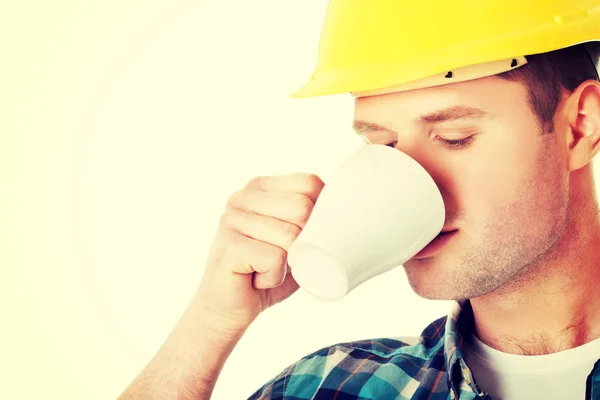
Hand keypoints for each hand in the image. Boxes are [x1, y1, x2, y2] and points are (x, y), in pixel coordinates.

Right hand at [196, 173, 324, 339]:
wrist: (227, 308)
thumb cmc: (265, 271)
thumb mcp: (293, 238)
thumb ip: (310, 218)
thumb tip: (343, 210)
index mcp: (259, 187)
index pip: (309, 183)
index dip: (319, 214)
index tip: (302, 237)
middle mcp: (241, 197)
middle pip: (302, 208)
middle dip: (304, 241)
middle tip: (282, 257)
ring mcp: (231, 220)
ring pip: (290, 237)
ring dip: (287, 264)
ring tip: (265, 268)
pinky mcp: (229, 246)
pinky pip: (275, 260)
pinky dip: (273, 278)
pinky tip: (256, 278)